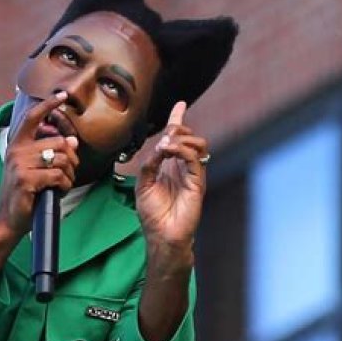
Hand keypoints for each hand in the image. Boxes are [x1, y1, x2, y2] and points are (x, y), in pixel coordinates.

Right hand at [0, 91, 79, 239]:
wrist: (8, 220)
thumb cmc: (23, 194)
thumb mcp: (32, 169)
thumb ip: (48, 152)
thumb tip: (72, 140)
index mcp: (16, 145)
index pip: (32, 117)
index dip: (48, 105)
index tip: (62, 95)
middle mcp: (16, 151)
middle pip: (57, 142)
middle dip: (71, 158)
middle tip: (69, 171)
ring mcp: (20, 165)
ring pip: (61, 158)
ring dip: (69, 174)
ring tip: (63, 183)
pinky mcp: (26, 179)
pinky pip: (58, 175)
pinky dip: (65, 185)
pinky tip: (59, 190)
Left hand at [135, 102, 208, 265]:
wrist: (162, 236)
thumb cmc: (152, 214)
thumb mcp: (143, 184)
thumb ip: (149, 163)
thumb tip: (159, 146)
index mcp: (171, 166)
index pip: (177, 139)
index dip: (178, 120)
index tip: (180, 104)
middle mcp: (183, 168)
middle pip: (189, 136)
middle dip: (178, 128)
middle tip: (166, 135)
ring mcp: (192, 175)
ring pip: (198, 144)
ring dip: (181, 138)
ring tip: (167, 145)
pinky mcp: (197, 183)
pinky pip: (195, 159)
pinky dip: (182, 150)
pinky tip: (170, 151)